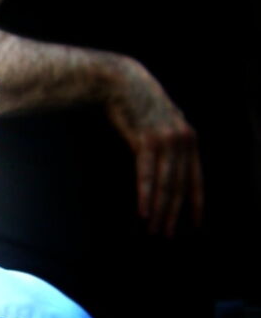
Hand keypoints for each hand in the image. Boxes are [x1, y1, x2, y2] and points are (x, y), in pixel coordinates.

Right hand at [105, 58, 202, 236]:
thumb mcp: (160, 124)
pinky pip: (147, 175)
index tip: (195, 224)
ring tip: (153, 229)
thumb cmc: (136, 104)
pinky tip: (143, 212)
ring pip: (165, 184)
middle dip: (174, 213)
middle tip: (166, 235)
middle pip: (180, 186)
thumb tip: (168, 165)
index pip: (196, 178)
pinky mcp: (147, 140)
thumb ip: (167, 143)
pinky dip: (145, 195)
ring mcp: (166, 140)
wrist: (121, 82)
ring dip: (159, 210)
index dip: (196, 203)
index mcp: (189, 139)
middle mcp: (183, 140)